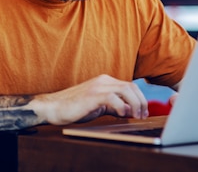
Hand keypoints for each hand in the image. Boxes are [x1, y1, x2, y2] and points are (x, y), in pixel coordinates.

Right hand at [33, 74, 148, 125]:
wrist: (54, 107)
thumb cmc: (74, 108)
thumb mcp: (98, 106)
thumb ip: (113, 106)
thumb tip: (130, 111)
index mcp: (105, 81)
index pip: (130, 86)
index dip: (140, 99)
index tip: (143, 112)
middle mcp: (103, 81)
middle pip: (131, 86)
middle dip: (141, 102)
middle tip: (143, 116)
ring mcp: (98, 86)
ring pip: (126, 90)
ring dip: (135, 104)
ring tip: (135, 116)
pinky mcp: (92, 95)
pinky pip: (113, 97)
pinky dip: (121, 106)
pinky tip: (123, 114)